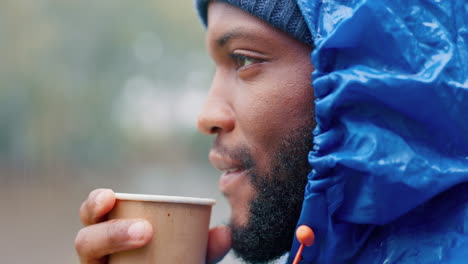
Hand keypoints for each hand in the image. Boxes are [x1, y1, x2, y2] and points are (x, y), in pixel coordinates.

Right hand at [75, 189, 232, 263]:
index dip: (96, 202)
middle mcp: (99, 254)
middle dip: (109, 232)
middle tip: (145, 231)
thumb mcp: (189, 254)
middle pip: (85, 240)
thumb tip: (225, 233)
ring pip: (88, 260)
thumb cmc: (172, 262)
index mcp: (111, 232)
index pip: (94, 213)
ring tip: (144, 240)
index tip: (111, 197)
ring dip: (112, 245)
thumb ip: (205, 245)